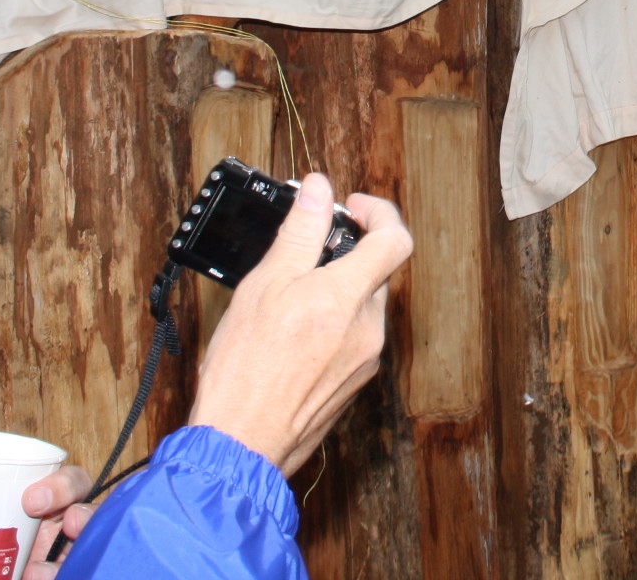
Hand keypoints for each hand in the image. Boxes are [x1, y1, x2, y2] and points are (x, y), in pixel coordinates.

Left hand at [0, 438, 92, 579]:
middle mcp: (45, 526)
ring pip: (81, 551)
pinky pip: (64, 575)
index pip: (67, 481)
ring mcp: (43, 559)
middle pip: (86, 514)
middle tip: (69, 525)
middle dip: (86, 516)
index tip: (34, 500)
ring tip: (41, 573)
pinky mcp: (36, 579)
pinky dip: (56, 576)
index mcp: (29, 495)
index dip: (64, 485)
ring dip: (75, 556)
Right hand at [188, 174, 412, 477]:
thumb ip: (300, 232)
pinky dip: (331, 323)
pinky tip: (292, 334)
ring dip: (334, 290)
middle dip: (345, 253)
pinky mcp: (353, 384)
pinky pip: (353, 338)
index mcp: (349, 298)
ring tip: (288, 297)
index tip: (351, 206)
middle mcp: (368, 330)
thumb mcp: (264, 286)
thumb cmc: (244, 371)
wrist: (240, 445)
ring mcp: (364, 360)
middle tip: (304, 249)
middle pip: (376, 272)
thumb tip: (318, 190)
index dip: (379, 212)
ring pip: (361, 306)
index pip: (395, 240)